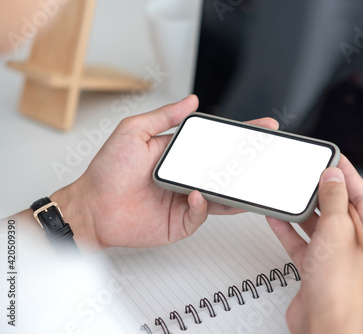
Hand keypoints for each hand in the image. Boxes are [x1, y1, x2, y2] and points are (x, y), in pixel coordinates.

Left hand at [51, 95, 278, 249]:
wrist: (92, 207)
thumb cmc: (108, 170)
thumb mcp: (134, 131)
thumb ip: (164, 116)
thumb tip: (190, 101)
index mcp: (179, 155)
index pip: (217, 143)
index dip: (240, 135)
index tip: (261, 128)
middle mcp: (186, 176)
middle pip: (225, 170)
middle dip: (247, 164)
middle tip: (261, 156)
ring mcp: (186, 199)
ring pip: (221, 195)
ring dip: (235, 189)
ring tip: (246, 181)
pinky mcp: (181, 221)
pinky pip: (201, 213)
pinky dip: (202, 205)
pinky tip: (195, 195)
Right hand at [266, 155, 362, 332]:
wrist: (321, 326)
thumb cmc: (340, 291)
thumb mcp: (338, 231)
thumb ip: (335, 200)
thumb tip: (333, 177)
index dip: (349, 176)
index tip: (336, 159)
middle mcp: (362, 249)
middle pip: (343, 211)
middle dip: (325, 193)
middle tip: (311, 174)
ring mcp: (340, 260)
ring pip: (322, 227)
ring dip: (306, 213)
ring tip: (293, 194)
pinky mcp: (319, 270)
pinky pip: (306, 243)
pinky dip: (293, 232)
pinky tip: (279, 219)